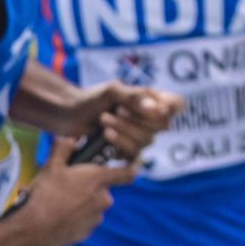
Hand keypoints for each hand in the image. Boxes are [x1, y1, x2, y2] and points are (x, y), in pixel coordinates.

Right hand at [12, 136, 137, 245]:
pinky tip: (60, 215)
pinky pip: (85, 220)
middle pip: (103, 188)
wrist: (34, 228)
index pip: (128, 173)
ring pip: (94, 204)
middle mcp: (103, 199)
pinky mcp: (88, 231)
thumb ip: (63, 148)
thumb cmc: (45, 195)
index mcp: (98, 180)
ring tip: (60, 201)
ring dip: (83, 201)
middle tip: (69, 184)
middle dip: (90, 185)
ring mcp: (97, 217)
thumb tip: (71, 139)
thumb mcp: (51, 166)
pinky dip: (76, 216)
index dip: (132, 167)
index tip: (132, 165)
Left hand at [63, 83, 181, 160]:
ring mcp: (139, 138)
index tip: (156, 105)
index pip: (177, 104)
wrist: (68, 115)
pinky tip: (106, 135)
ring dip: (124, 130)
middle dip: (138, 119)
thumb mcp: (112, 91)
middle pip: (162, 125)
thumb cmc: (91, 99)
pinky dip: (120, 143)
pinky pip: (134, 154)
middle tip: (117, 110)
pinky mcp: (126, 152)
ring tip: (104, 120)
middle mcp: (149, 120)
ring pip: (147, 141)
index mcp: (150, 101)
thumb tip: (157, 109)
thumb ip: (135, 97)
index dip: (171, 106)